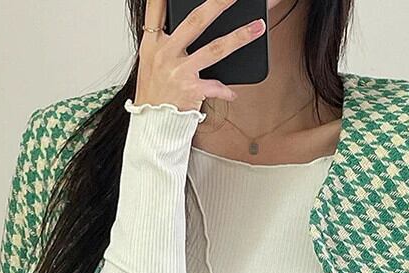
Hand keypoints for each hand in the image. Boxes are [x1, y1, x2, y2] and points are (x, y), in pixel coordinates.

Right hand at [136, 0, 266, 110]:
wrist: (151, 125)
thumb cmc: (155, 94)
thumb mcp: (150, 63)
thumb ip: (166, 42)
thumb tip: (193, 25)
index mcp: (153, 43)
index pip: (156, 9)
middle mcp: (165, 53)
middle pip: (196, 21)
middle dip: (218, 3)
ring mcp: (178, 71)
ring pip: (215, 48)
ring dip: (239, 37)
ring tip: (257, 27)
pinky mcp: (190, 90)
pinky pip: (216, 86)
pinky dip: (226, 90)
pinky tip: (232, 93)